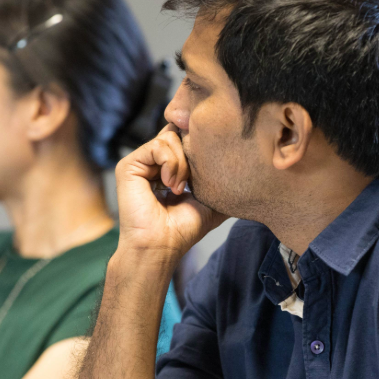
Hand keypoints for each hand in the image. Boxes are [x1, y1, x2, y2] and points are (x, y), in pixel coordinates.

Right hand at [114, 124, 226, 261]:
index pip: (185, 138)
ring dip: (182, 164)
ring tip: (179, 189)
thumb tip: (249, 171)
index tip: (209, 165)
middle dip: (192, 154)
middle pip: (178, 132)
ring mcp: (140, 162)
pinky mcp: (128, 165)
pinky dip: (171, 164)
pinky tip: (170, 186)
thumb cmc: (183, 229)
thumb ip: (223, 181)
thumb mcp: (211, 200)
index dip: (200, 143)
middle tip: (190, 184)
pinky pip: (157, 146)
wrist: (162, 246)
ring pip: (169, 137)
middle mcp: (153, 162)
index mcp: (168, 167)